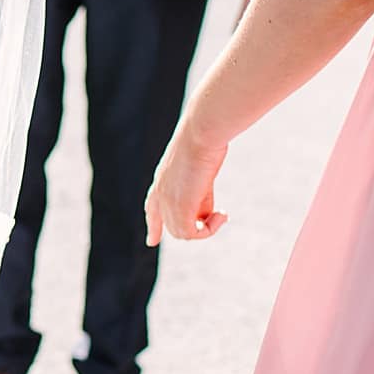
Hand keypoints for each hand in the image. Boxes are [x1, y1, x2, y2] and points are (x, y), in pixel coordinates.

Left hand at [145, 122, 228, 245]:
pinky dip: (209, 230)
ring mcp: (167, 201)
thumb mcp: (200, 169)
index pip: (152, 208)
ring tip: (221, 214)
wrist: (201, 132)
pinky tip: (222, 214)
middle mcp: (160, 193)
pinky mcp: (179, 207)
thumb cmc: (205, 141)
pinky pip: (192, 234)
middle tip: (219, 214)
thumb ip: (199, 192)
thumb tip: (204, 213)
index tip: (152, 241)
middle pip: (172, 226)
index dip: (154, 226)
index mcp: (161, 180)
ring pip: (181, 233)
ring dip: (205, 229)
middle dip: (195, 227)